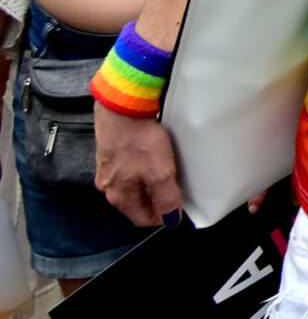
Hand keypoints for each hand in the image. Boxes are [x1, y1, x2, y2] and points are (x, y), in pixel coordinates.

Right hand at [94, 110, 180, 227]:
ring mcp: (108, 168)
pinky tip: (154, 154)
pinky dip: (144, 165)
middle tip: (176, 185)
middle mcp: (109, 185)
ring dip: (151, 181)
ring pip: (134, 184)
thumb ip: (166, 198)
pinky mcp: (111, 152)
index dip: (162, 216)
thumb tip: (171, 220)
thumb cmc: (138, 139)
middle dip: (157, 198)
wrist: (121, 107)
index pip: (142, 219)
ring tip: (168, 168)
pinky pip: (130, 167)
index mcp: (119, 196)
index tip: (179, 207)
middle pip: (137, 202)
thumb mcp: (159, 173)